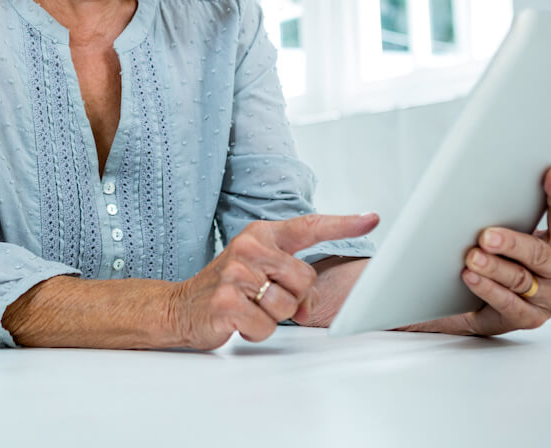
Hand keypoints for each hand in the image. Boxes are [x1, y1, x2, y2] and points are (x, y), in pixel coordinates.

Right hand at [166, 213, 378, 349]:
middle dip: (293, 299)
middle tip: (265, 299)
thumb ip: (293, 276)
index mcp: (261, 235)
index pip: (308, 226)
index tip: (370, 219)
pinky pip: (266, 325)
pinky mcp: (226, 301)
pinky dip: (256, 331)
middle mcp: (248, 247)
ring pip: (287, 306)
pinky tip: (239, 320)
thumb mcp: (261, 270)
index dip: (342, 224)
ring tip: (250, 309)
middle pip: (305, 280)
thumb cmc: (228, 288)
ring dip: (271, 317)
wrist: (180, 306)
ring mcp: (235, 273)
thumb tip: (312, 300)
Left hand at [403, 166, 550, 335]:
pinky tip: (472, 278)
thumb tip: (487, 182)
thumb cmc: (506, 256)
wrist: (490, 298)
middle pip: (538, 254)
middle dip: (511, 243)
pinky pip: (509, 304)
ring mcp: (550, 298)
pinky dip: (489, 290)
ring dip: (494, 268)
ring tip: (472, 257)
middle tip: (486, 235)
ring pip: (520, 279)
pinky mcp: (531, 318)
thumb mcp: (515, 233)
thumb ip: (513, 214)